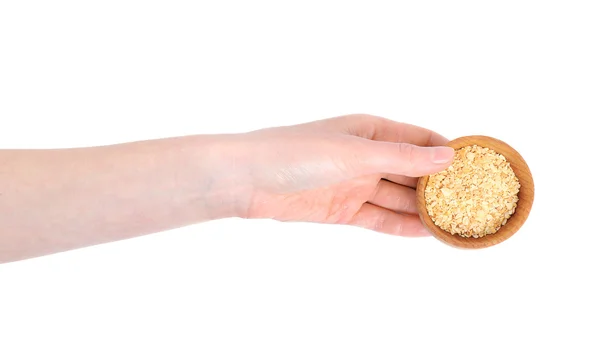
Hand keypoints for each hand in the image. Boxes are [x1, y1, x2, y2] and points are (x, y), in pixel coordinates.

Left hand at [233, 114, 453, 235]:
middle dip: (439, 187)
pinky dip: (399, 226)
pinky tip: (423, 233)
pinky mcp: (342, 209)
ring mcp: (355, 184)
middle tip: (472, 203)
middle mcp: (366, 156)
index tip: (478, 168)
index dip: (447, 153)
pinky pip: (378, 218)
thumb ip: (402, 158)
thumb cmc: (296, 152)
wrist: (248, 179)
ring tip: (455, 224)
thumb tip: (448, 158)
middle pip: (411, 172)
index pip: (419, 139)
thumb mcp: (356, 153)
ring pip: (397, 198)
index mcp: (371, 130)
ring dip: (422, 210)